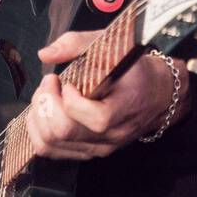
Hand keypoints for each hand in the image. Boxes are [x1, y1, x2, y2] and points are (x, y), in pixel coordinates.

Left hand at [28, 30, 189, 159]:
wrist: (157, 95)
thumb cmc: (135, 69)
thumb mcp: (114, 46)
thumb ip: (78, 44)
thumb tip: (45, 54)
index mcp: (124, 109)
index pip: (93, 117)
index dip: (70, 97)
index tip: (67, 80)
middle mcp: (111, 136)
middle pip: (62, 132)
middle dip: (45, 103)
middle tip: (50, 84)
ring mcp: (98, 148)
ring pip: (50, 145)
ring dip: (38, 116)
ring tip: (47, 96)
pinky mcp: (87, 152)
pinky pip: (50, 151)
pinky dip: (39, 129)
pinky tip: (47, 110)